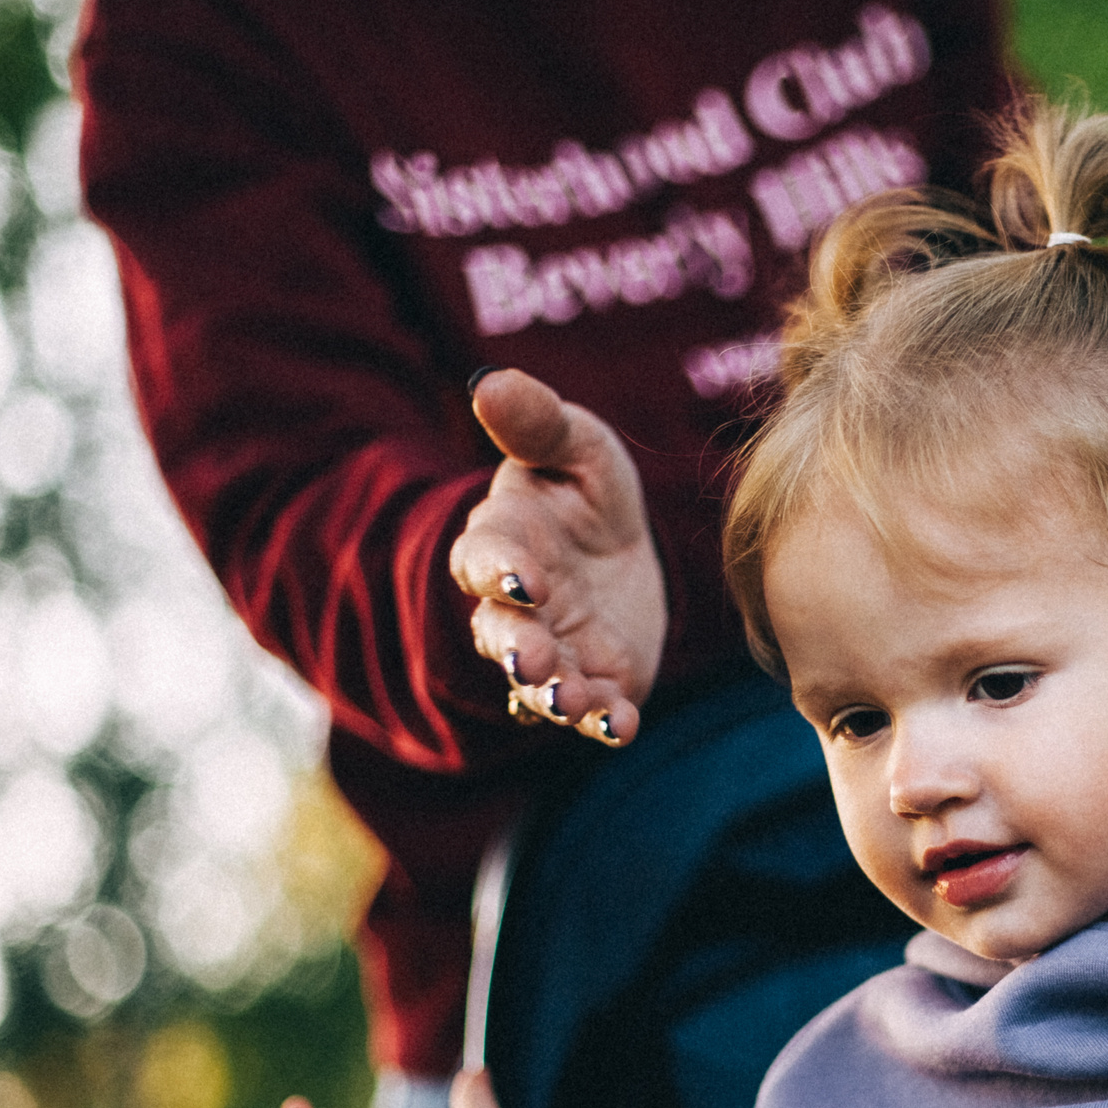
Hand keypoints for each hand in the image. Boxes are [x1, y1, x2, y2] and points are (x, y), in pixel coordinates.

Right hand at [450, 369, 668, 745]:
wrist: (622, 548)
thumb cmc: (582, 488)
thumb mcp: (573, 445)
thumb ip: (536, 422)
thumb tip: (488, 380)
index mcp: (502, 541)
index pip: (486, 557)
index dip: (498, 569)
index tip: (520, 578)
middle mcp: (517, 607)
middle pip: (502, 633)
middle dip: (516, 649)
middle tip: (532, 660)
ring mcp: (554, 651)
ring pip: (540, 683)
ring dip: (553, 696)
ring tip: (571, 703)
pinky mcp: (597, 681)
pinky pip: (594, 709)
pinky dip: (604, 723)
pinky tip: (621, 727)